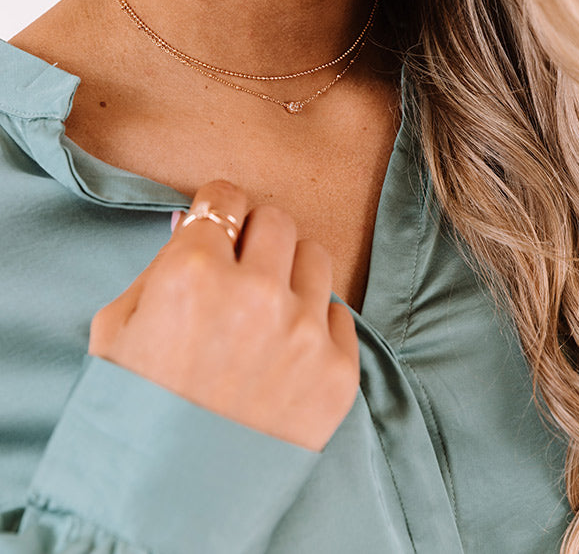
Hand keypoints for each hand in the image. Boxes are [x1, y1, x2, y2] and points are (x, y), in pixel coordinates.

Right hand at [88, 180, 359, 450]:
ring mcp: (302, 333)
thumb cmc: (132, 410)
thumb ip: (159, 262)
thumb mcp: (118, 326)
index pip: (227, 197)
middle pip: (277, 220)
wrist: (169, 503)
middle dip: (256, 238)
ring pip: (316, 257)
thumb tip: (195, 220)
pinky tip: (284, 355)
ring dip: (290, 274)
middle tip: (240, 270)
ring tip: (266, 312)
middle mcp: (254, 292)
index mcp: (192, 271)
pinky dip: (314, 327)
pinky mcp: (338, 372)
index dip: (220, 211)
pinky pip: (338, 316)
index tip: (220, 226)